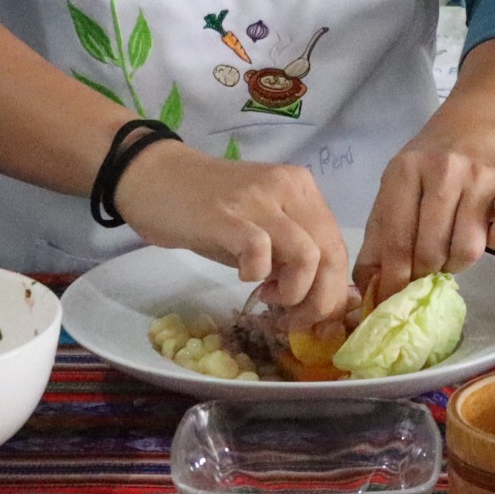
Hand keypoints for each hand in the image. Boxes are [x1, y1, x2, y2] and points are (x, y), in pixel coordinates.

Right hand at [111, 145, 354, 325]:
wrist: (155, 175)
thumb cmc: (209, 208)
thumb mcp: (262, 227)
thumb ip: (293, 252)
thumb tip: (325, 297)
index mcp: (303, 190)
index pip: (339, 248)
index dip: (333, 291)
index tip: (311, 314)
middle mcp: (289, 189)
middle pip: (331, 255)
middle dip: (320, 301)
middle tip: (292, 318)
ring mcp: (258, 199)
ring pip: (308, 255)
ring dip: (294, 292)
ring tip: (268, 295)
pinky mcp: (225, 215)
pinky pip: (260, 250)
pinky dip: (257, 274)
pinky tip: (243, 277)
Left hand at [356, 135, 494, 302]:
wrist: (472, 128)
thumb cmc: (426, 168)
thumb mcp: (393, 190)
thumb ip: (379, 236)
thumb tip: (368, 289)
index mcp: (404, 172)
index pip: (396, 241)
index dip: (392, 280)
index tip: (390, 302)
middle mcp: (444, 171)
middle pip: (431, 251)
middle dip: (424, 274)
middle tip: (424, 272)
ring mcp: (480, 177)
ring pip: (468, 250)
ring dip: (457, 262)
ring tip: (451, 251)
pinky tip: (488, 234)